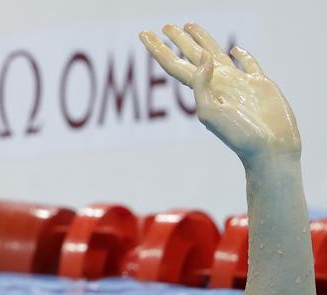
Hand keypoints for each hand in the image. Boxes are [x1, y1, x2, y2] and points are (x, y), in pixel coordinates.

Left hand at [139, 23, 299, 162]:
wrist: (270, 149)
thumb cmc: (239, 135)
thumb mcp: (210, 111)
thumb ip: (201, 85)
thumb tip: (202, 58)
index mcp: (202, 90)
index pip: (174, 64)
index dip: (158, 49)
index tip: (144, 34)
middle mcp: (218, 84)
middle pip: (192, 56)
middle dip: (177, 40)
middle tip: (165, 26)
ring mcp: (238, 84)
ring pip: (217, 54)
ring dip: (202, 40)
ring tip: (189, 25)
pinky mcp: (260, 85)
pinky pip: (248, 64)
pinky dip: (242, 55)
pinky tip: (235, 50)